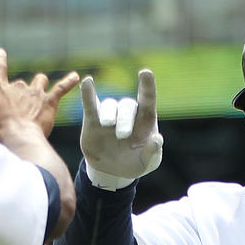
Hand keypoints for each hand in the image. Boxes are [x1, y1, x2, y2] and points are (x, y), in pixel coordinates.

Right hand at [0, 48, 79, 141]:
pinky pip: (61, 88)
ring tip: (41, 89)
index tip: (1, 52)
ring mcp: (36, 93)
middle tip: (19, 107)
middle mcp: (18, 87)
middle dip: (22, 91)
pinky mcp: (49, 102)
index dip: (0, 60)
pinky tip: (76, 76)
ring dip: (40, 84)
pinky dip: (68, 81)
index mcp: (0, 90)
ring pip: (40, 80)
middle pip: (22, 82)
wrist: (18, 139)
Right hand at [79, 70, 162, 189]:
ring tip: (107, 125)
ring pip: (109, 105)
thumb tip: (157, 139)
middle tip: (122, 136)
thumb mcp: (147, 163)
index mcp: (145, 120)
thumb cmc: (135, 163)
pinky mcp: (93, 120)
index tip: (145, 72)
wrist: (112, 172)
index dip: (147, 85)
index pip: (147, 99)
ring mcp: (110, 115)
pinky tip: (87, 82)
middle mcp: (128, 114)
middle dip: (125, 119)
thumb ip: (153, 152)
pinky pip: (90, 104)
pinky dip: (88, 93)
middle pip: (126, 105)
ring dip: (108, 114)